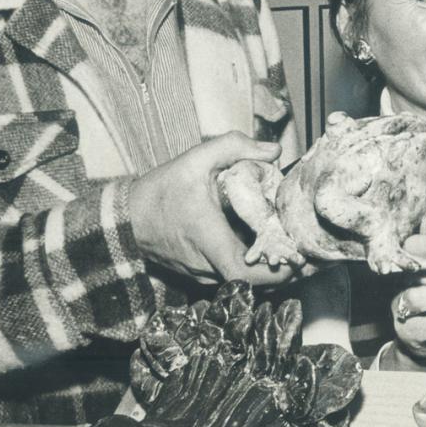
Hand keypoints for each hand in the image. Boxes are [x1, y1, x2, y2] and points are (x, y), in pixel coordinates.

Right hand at [127, 132, 291, 285]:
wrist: (125, 218)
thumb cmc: (159, 192)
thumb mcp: (195, 160)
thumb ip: (235, 147)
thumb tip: (274, 151)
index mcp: (209, 241)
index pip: (246, 275)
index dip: (276, 274)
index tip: (297, 259)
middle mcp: (206, 265)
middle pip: (253, 279)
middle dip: (280, 265)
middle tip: (301, 245)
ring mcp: (200, 274)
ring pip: (242, 277)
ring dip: (263, 263)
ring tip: (283, 240)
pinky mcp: (197, 274)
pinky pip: (228, 272)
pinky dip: (245, 261)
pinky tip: (257, 242)